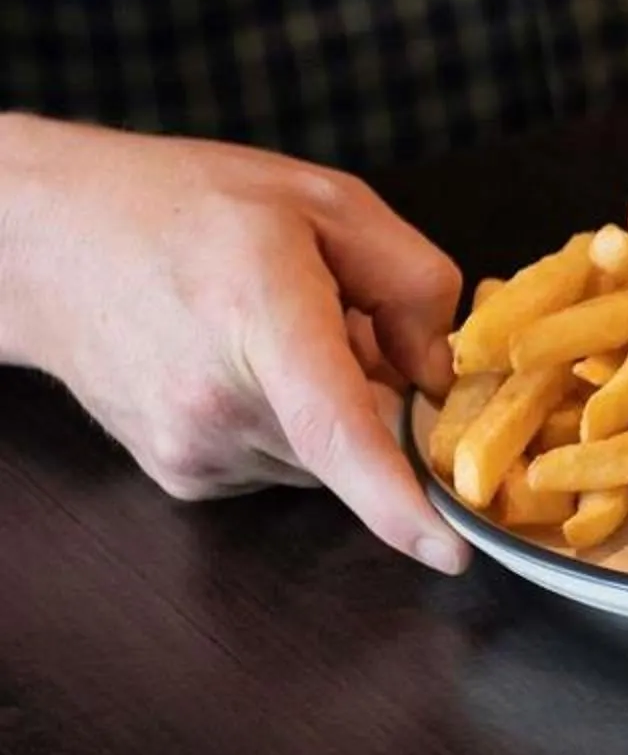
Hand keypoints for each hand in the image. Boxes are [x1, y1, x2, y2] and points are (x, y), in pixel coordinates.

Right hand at [0, 115, 469, 571]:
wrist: (50, 243)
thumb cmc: (189, 207)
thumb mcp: (326, 202)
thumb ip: (412, 281)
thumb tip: (439, 377)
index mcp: (261, 323)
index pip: (335, 432)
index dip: (398, 501)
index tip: (450, 553)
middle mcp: (219, 404)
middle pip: (362, 439)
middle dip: (379, 390)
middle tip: (331, 316)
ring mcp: (193, 451)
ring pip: (326, 456)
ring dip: (329, 407)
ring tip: (266, 333)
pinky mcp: (184, 477)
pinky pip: (283, 463)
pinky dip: (289, 423)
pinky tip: (238, 365)